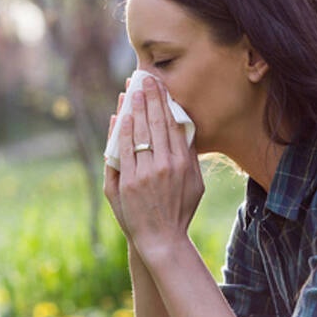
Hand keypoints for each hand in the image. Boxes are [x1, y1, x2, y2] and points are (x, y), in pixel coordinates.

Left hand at [106, 76, 203, 261]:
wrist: (162, 239)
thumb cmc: (180, 211)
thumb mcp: (196, 184)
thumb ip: (190, 158)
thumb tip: (185, 130)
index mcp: (183, 163)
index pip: (173, 124)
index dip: (165, 102)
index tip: (159, 85)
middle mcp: (165, 165)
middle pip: (155, 123)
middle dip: (149, 97)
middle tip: (144, 78)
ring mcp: (145, 173)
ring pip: (139, 133)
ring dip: (134, 108)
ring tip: (131, 90)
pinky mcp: (129, 181)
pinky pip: (124, 150)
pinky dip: (122, 131)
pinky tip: (121, 116)